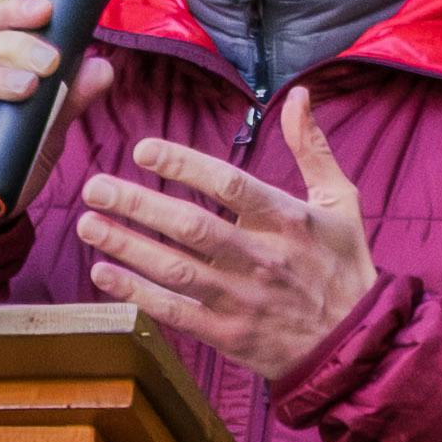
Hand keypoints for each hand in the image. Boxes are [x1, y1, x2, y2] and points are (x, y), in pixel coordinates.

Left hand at [75, 89, 376, 388]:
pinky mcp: (228, 335)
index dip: (185, 165)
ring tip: (87, 224)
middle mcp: (261, 258)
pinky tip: (104, 273)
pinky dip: (136, 294)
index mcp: (288, 220)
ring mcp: (242, 300)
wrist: (354, 347)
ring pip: (175, 270)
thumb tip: (299, 95)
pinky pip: (175, 312)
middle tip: (95, 186)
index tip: (143, 149)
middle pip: (192, 227)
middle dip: (138, 205)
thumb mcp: (341, 201)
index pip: (230, 185)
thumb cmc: (344, 266)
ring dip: (127, 246)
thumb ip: (312, 147)